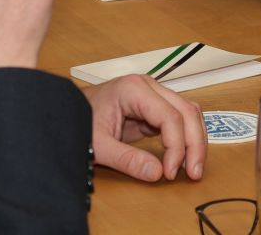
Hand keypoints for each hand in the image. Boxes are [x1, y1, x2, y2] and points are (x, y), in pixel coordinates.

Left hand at [86, 74, 206, 182]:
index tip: (170, 172)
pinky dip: (185, 138)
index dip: (176, 145)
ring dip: (194, 140)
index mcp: (134, 89)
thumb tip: (157, 174)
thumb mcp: (98, 145)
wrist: (66, 112)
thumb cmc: (79, 120)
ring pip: (188, 112)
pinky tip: (183, 158)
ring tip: (192, 168)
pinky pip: (179, 119)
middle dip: (194, 143)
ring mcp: (153, 93)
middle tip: (194, 173)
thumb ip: (126, 160)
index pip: (170, 115)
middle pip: (186, 110)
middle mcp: (148, 86)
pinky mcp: (154, 106)